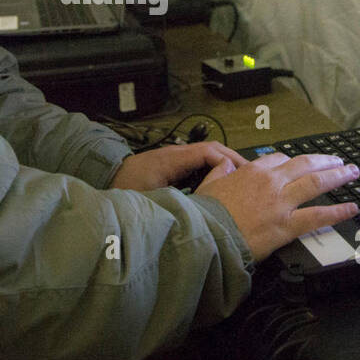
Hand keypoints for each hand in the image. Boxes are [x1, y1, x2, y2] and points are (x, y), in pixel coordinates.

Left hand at [109, 142, 246, 191]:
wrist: (106, 181)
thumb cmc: (124, 191)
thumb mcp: (150, 200)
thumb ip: (174, 201)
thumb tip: (200, 208)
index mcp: (172, 158)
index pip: (209, 151)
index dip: (229, 162)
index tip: (243, 178)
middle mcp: (176, 154)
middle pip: (213, 151)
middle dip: (234, 163)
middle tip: (253, 180)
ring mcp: (175, 159)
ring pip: (208, 158)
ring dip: (226, 168)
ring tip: (243, 184)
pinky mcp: (174, 167)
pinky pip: (200, 165)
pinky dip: (214, 172)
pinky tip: (222, 187)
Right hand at [193, 153, 359, 260]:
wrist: (207, 236)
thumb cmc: (206, 213)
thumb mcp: (208, 184)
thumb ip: (219, 172)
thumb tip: (224, 164)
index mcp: (252, 171)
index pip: (278, 159)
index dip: (292, 161)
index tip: (300, 164)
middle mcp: (271, 182)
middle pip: (305, 164)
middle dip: (325, 161)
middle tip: (339, 161)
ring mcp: (282, 203)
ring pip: (316, 182)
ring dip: (338, 176)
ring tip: (352, 173)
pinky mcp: (287, 225)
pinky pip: (318, 216)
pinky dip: (338, 211)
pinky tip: (352, 208)